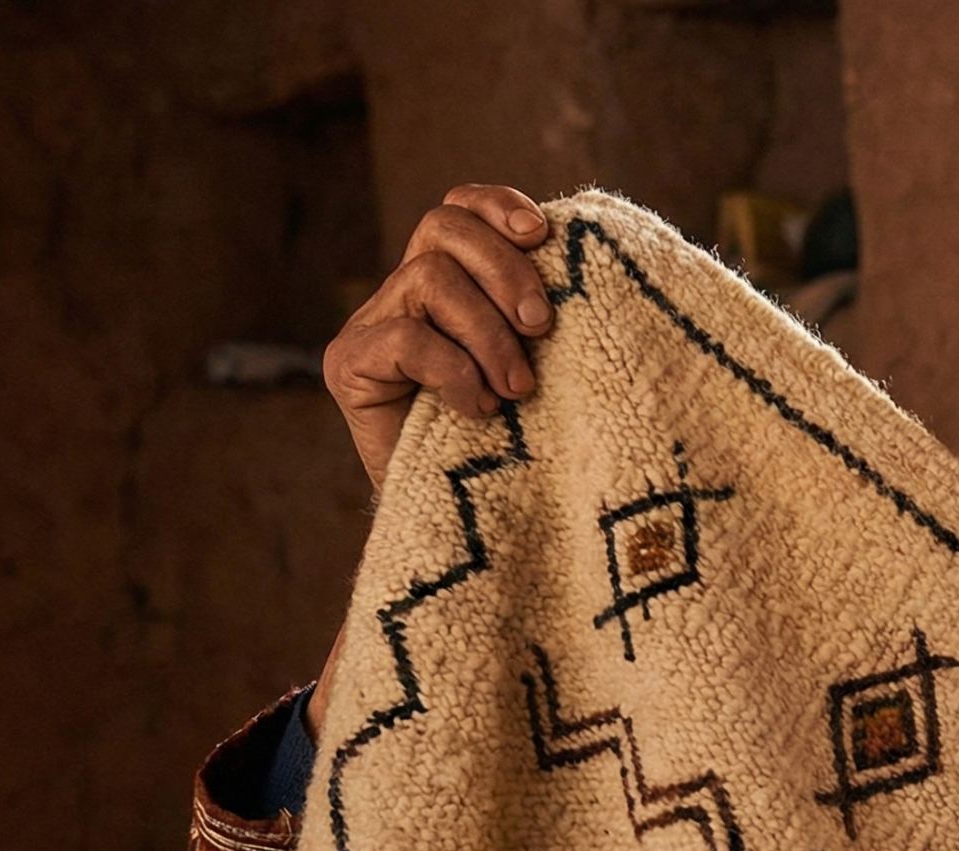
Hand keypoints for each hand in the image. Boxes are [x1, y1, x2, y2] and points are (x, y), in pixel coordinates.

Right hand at [306, 184, 550, 738]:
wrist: (473, 537)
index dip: (498, 206)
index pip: (460, 206)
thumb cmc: (532, 453)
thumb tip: (609, 263)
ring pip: (429, 279)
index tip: (545, 238)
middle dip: (504, 270)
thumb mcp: (557, 376)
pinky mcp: (349, 368)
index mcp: (456, 281)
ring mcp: (374, 328)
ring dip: (486, 331)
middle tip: (544, 329)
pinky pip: (403, 338)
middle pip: (442, 227)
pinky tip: (481, 414)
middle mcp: (407, 294)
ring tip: (519, 390)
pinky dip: (452, 371)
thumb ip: (556, 321)